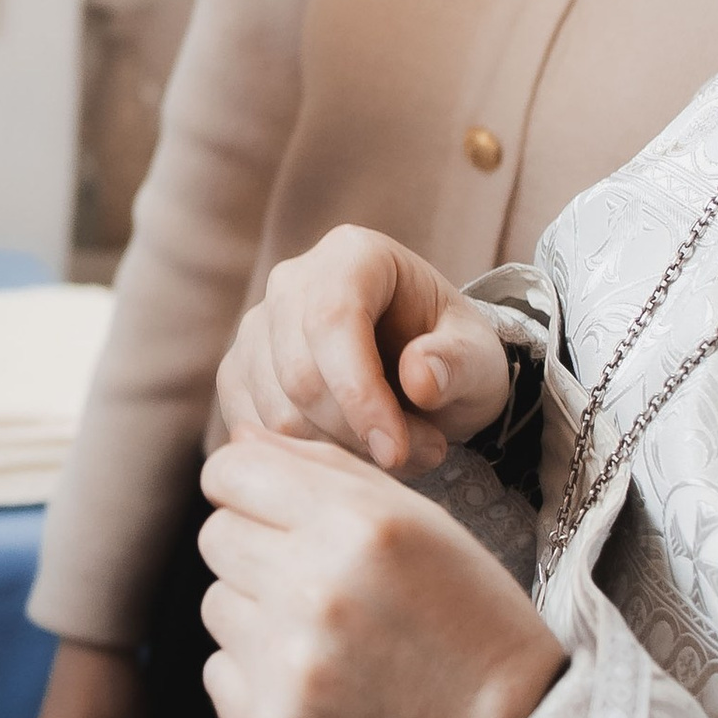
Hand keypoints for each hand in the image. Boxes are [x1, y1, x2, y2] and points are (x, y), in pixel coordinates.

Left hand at [198, 434, 563, 717]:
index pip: (232, 471)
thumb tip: (239, 439)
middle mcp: (315, 589)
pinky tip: (322, 687)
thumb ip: (326, 470)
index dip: (249, 485)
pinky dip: (258, 677)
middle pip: (217, 535)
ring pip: (216, 604)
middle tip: (320, 585)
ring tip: (331, 642)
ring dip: (258, 616)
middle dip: (258, 551)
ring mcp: (288, 666)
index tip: (272, 509)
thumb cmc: (470, 625)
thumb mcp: (423, 526)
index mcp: (359, 526)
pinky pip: (219, 672)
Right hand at [215, 226, 512, 474]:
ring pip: (276, 412)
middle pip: (299, 374)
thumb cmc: (451, 356)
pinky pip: (256, 434)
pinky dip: (307, 461)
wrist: (422, 374)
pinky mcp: (238, 375)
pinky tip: (357, 458)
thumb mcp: (478, 358)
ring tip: (401, 454)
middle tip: (423, 455)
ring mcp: (256, 329)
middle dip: (358, 433)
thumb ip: (458, 363)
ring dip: (340, 453)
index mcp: (352, 255)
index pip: (332, 320)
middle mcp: (290, 282)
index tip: (397, 449)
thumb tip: (419, 378)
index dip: (360, 393)